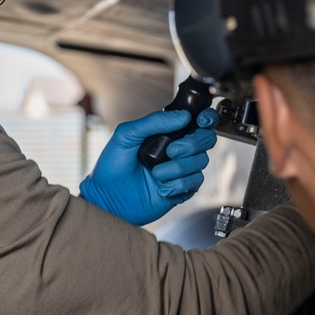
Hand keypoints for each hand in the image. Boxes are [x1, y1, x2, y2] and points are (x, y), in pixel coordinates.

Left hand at [79, 108, 218, 225]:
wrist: (107, 198)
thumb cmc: (112, 167)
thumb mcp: (126, 135)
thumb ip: (154, 121)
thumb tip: (183, 116)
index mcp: (166, 133)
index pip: (197, 121)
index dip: (207, 119)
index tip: (202, 121)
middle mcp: (177, 150)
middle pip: (206, 140)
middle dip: (191, 145)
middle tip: (170, 151)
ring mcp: (181, 170)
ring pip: (200, 162)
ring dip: (178, 168)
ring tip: (156, 174)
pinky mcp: (182, 190)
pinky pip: (195, 183)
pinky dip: (178, 185)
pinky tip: (161, 188)